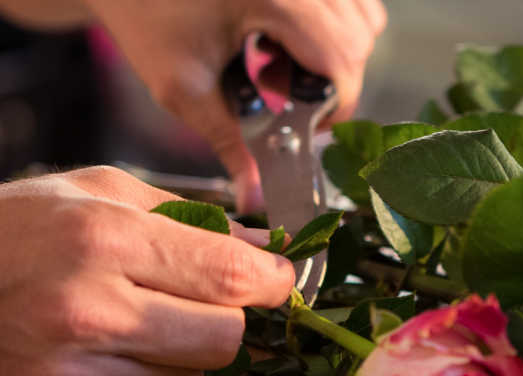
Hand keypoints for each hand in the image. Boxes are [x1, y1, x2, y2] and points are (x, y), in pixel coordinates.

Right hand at [0, 166, 294, 375]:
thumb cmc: (14, 229)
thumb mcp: (94, 191)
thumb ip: (186, 214)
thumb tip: (262, 245)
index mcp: (104, 240)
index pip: (230, 276)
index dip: (272, 282)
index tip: (280, 280)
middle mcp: (88, 311)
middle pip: (225, 340)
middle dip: (231, 321)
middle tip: (208, 302)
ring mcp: (68, 372)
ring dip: (186, 356)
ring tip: (143, 323)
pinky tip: (105, 352)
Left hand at [84, 0, 386, 212]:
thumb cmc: (143, 12)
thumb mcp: (184, 86)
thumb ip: (229, 144)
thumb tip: (256, 196)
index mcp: (278, 0)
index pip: (342, 64)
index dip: (330, 108)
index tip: (301, 126)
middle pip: (359, 43)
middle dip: (330, 83)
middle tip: (281, 93)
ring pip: (365, 20)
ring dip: (336, 54)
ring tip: (280, 61)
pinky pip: (353, 2)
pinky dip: (335, 27)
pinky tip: (288, 37)